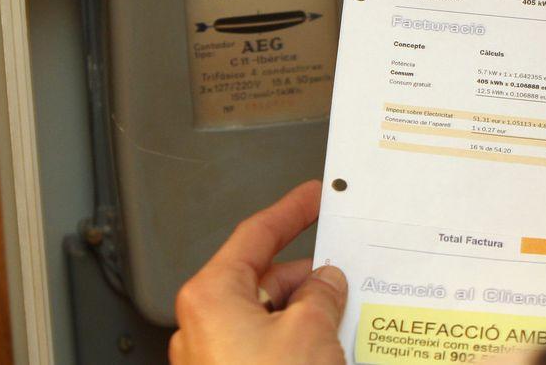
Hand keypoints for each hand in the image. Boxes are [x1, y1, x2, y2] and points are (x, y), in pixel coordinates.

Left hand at [170, 181, 347, 364]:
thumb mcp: (309, 329)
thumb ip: (320, 294)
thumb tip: (326, 283)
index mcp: (211, 296)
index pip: (255, 235)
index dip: (291, 211)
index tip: (311, 196)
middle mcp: (203, 325)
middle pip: (264, 279)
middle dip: (306, 277)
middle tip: (343, 274)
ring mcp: (214, 355)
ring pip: (268, 317)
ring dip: (304, 314)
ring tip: (340, 320)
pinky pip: (266, 345)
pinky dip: (295, 341)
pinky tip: (324, 347)